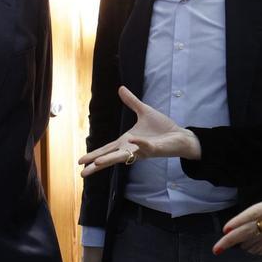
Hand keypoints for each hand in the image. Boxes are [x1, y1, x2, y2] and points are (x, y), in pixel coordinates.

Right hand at [79, 87, 201, 176]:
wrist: (180, 135)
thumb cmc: (162, 128)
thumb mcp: (144, 111)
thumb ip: (131, 102)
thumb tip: (121, 88)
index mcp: (127, 141)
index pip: (107, 149)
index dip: (94, 154)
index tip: (80, 161)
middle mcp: (132, 149)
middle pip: (110, 157)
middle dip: (96, 164)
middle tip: (82, 173)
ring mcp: (142, 150)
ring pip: (124, 156)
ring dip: (111, 159)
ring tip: (97, 164)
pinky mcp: (154, 149)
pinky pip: (145, 147)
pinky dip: (138, 144)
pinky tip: (131, 140)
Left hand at [213, 130, 261, 253]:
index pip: (257, 212)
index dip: (241, 219)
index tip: (225, 228)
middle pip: (252, 229)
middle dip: (233, 239)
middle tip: (215, 250)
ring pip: (257, 233)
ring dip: (239, 239)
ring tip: (221, 248)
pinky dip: (252, 235)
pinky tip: (243, 238)